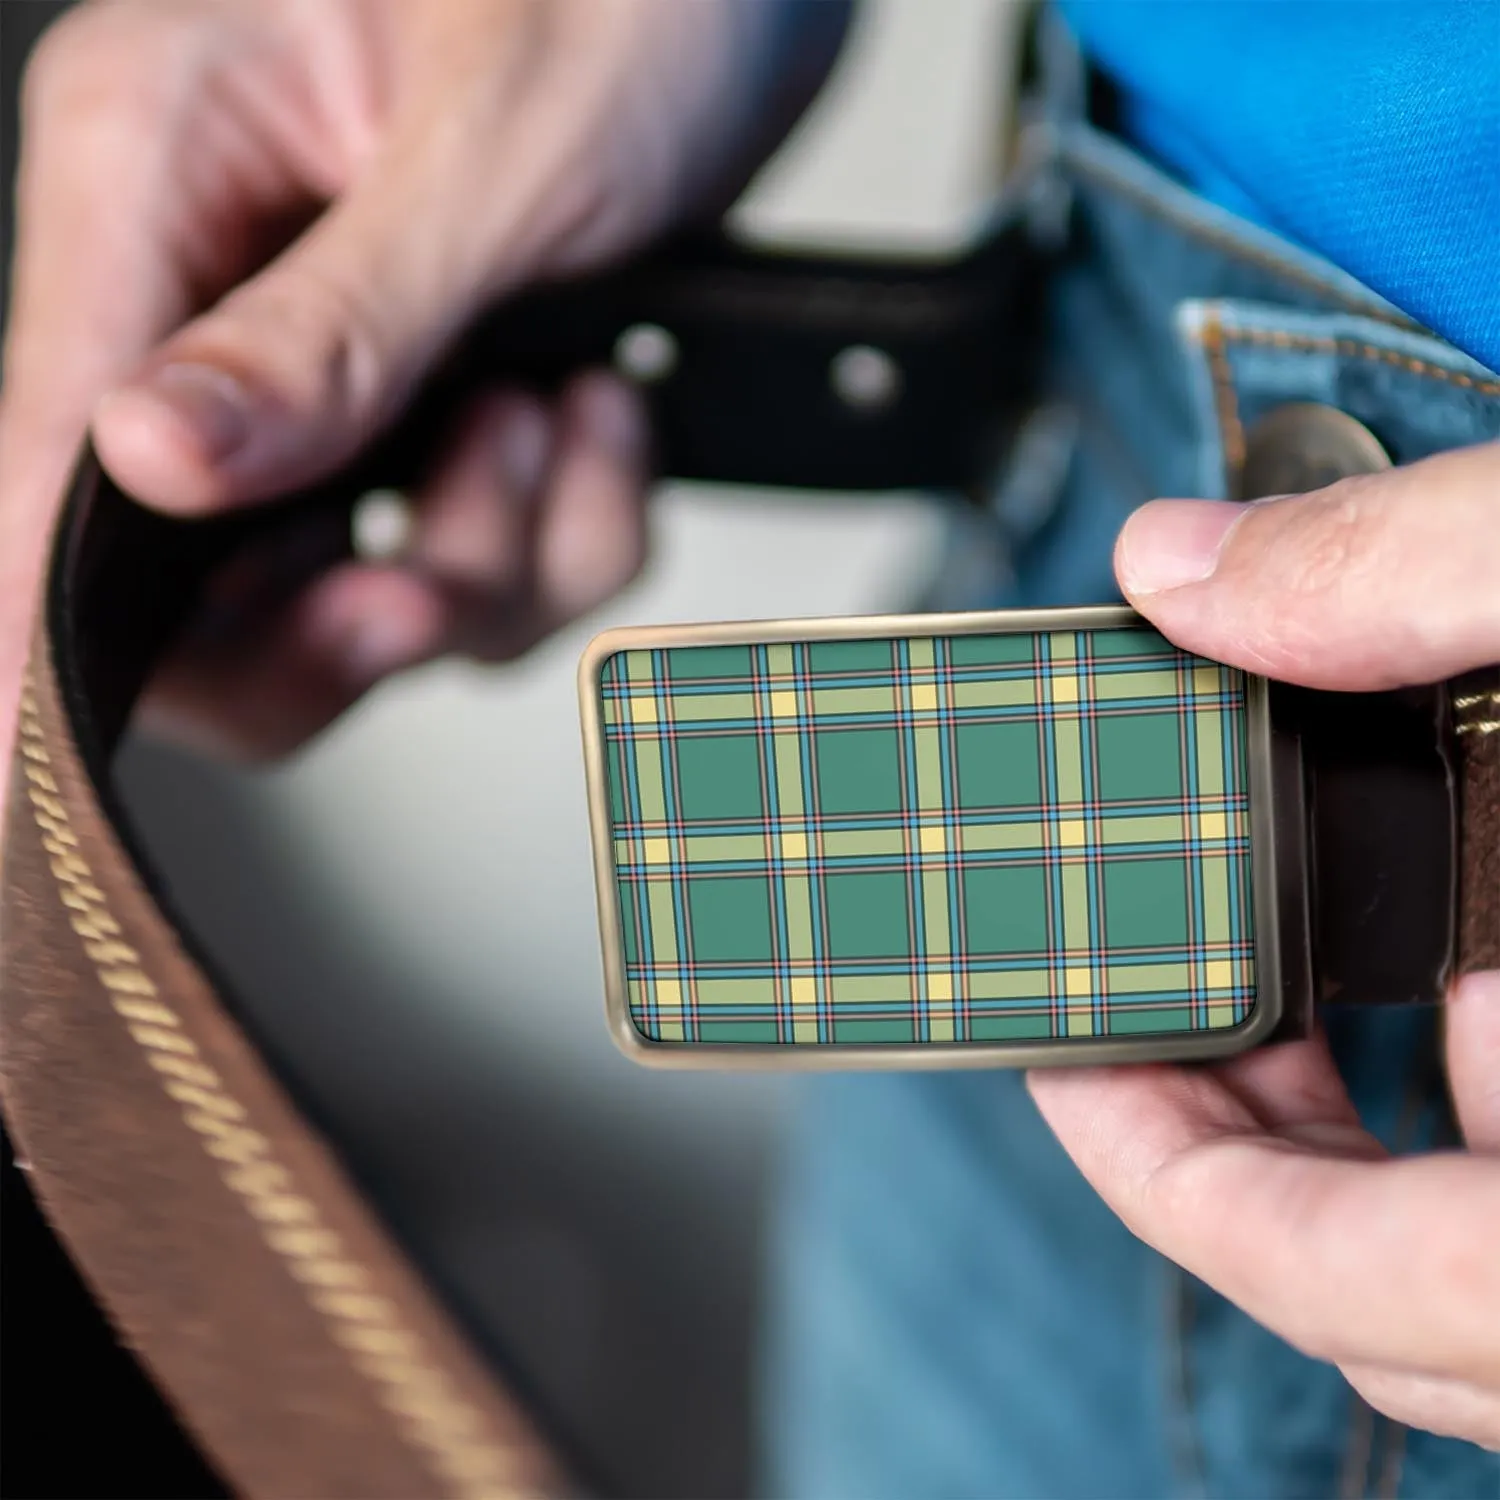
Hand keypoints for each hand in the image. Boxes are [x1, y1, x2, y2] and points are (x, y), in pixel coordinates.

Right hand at [0, 0, 844, 757]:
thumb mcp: (490, 153)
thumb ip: (327, 329)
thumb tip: (146, 462)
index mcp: (161, 169)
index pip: (46, 442)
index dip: (38, 619)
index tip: (22, 762)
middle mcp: (225, 284)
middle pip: (206, 581)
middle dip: (354, 614)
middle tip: (437, 591)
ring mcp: (340, 367)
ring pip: (380, 589)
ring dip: (504, 551)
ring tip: (565, 413)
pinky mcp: (442, 414)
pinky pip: (501, 561)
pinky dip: (578, 527)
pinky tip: (606, 414)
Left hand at [1030, 442, 1499, 1447]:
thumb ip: (1424, 571)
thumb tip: (1185, 565)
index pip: (1372, 1283)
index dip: (1182, 1185)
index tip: (1061, 1061)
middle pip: (1406, 1293)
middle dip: (1248, 1142)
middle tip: (1133, 1006)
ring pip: (1478, 1264)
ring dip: (1355, 1128)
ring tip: (1257, 981)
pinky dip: (1464, 1103)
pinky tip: (1439, 977)